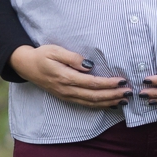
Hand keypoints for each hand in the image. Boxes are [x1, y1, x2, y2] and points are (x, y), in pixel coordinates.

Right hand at [11, 44, 129, 108]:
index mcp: (65, 77)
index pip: (92, 83)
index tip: (122, 80)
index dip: (108, 83)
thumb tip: (89, 65)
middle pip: (94, 96)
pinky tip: (110, 104)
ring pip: (91, 103)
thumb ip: (72, 58)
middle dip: (113, 94)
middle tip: (129, 92)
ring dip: (109, 102)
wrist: (27, 66)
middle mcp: (67, 90)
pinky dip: (100, 106)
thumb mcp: (55, 50)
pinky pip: (86, 104)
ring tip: (124, 99)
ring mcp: (66, 96)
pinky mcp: (67, 98)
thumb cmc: (42, 55)